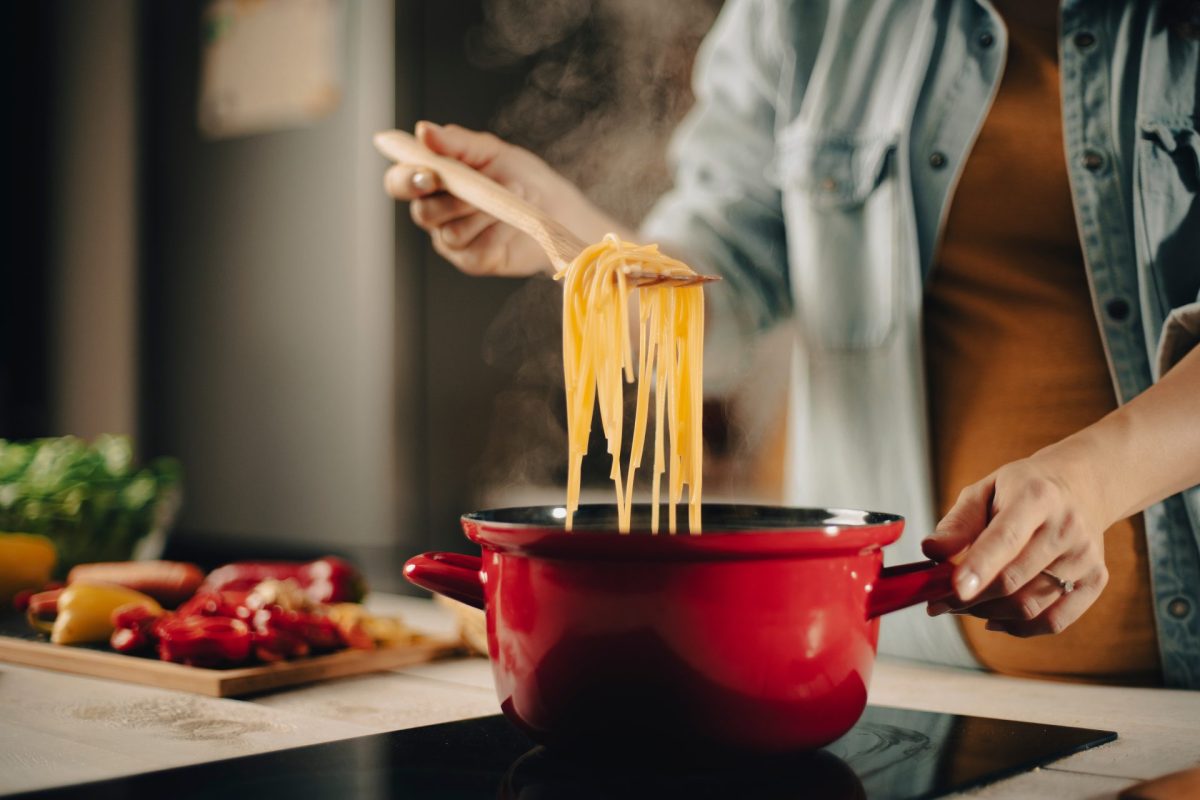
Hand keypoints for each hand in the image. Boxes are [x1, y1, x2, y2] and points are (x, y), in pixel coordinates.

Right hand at [383, 121, 623, 276]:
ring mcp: (451, 240)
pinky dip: (498, 232)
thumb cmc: (519, 175)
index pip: (399, 182)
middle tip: (480, 188)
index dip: (405, 179)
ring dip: (483, 213)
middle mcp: (435, 213)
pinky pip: (476, 250)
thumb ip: (455, 142)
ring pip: (450, 233)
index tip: (430, 174)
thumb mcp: (489, 151)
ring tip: (510, 196)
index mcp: (431, 182)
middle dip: (452, 200)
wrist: (556, 208)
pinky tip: (512, 221)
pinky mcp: (473, 261)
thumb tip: (422, 130)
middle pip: (422, 213)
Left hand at [922, 452, 1112, 636]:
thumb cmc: (1021, 490)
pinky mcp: (1097, 580)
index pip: (1006, 538)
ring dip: (988, 613)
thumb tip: (931, 551)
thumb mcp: (983, 492)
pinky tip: (994, 617)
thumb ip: (957, 524)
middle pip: (1014, 579)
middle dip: (970, 598)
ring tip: (964, 605)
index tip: (953, 590)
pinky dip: (1019, 628)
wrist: (1080, 487)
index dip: (978, 567)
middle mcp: (1067, 527)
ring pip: (1030, 606)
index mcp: (1036, 497)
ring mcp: (1086, 556)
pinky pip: (1054, 621)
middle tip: (939, 602)